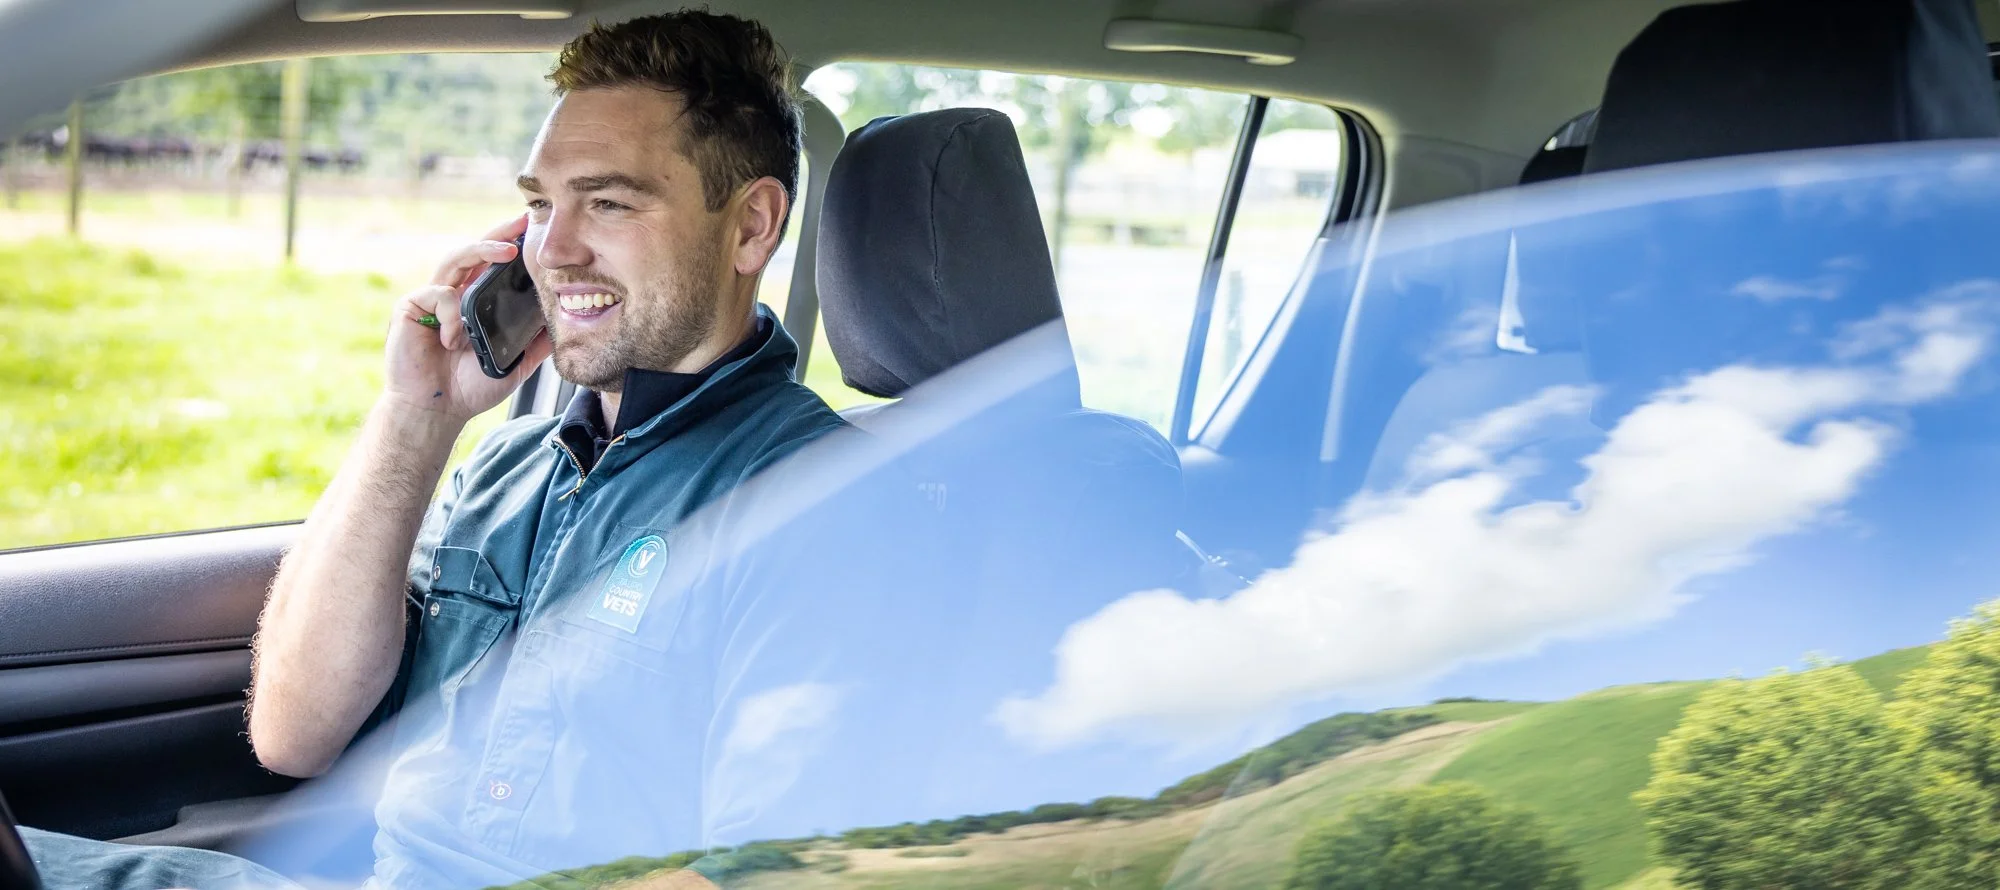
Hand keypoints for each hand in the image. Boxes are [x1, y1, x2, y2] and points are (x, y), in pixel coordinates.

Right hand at [382, 215, 552, 422]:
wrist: (438, 411)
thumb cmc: (470, 388)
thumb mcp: (515, 363)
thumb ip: (535, 343)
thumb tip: (563, 324)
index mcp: (474, 303)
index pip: (492, 267)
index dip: (509, 246)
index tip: (534, 231)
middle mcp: (452, 295)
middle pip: (474, 252)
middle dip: (499, 232)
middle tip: (524, 220)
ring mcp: (430, 299)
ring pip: (454, 260)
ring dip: (481, 250)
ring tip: (506, 251)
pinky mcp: (410, 307)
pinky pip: (438, 293)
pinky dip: (451, 313)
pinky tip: (453, 339)